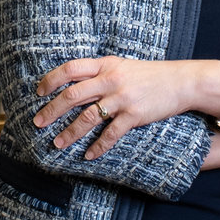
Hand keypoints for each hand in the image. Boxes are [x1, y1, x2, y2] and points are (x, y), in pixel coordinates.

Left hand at [33, 56, 205, 159]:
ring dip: (69, 132)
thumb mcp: (123, 66)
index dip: (51, 80)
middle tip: (37, 123)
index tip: (39, 92)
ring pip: (87, 117)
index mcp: (106, 64)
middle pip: (73, 95)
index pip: (71, 68)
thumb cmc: (150, 75)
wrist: (181, 82)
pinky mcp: (134, 115)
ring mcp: (122, 98)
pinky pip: (110, 134)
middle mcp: (111, 79)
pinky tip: (88, 155)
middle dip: (52, 111)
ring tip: (57, 144)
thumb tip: (73, 84)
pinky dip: (98, 147)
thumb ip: (100, 72)